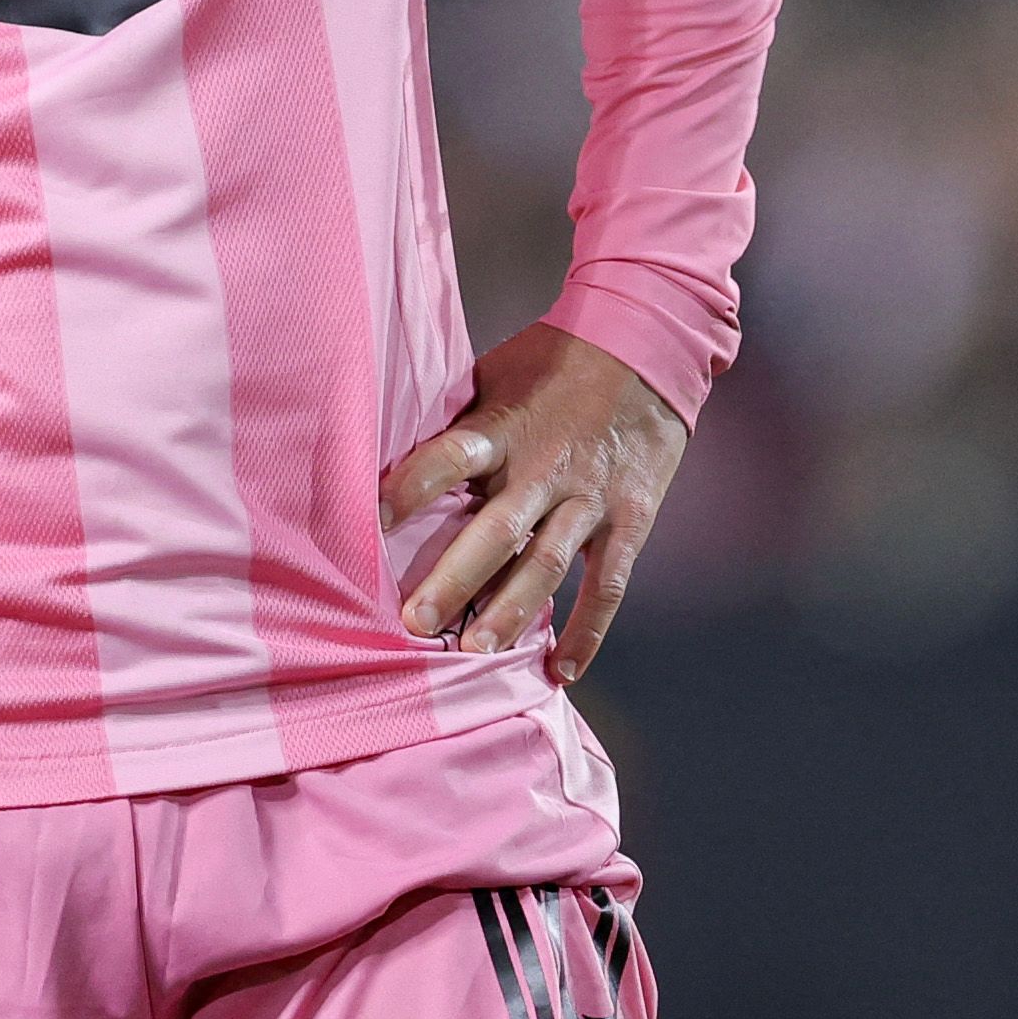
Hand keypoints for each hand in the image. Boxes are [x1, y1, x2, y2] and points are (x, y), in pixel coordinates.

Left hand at [379, 323, 688, 681]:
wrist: (648, 348)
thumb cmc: (555, 360)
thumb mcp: (497, 375)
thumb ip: (458, 419)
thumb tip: (391, 451)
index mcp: (505, 426)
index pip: (449, 457)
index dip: (410, 487)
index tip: (369, 524)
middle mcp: (546, 467)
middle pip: (496, 530)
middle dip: (455, 578)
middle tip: (415, 622)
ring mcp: (591, 498)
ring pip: (547, 564)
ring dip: (511, 611)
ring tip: (475, 652)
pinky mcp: (630, 519)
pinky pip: (608, 585)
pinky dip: (588, 631)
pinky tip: (561, 670)